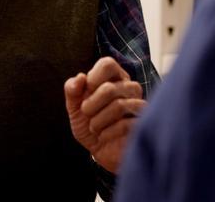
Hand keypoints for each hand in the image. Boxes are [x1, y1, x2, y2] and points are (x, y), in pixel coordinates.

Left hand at [65, 57, 145, 172]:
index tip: (86, 91)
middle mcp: (129, 88)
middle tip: (85, 114)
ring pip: (119, 106)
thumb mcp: (74, 107)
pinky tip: (103, 136)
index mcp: (114, 78)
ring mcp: (138, 106)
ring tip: (94, 128)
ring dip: (98, 121)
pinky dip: (107, 133)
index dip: (93, 77)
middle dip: (90, 105)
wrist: (101, 150)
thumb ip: (72, 90)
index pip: (107, 64)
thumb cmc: (90, 124)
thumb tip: (80, 77)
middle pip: (109, 89)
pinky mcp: (142, 125)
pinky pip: (125, 125)